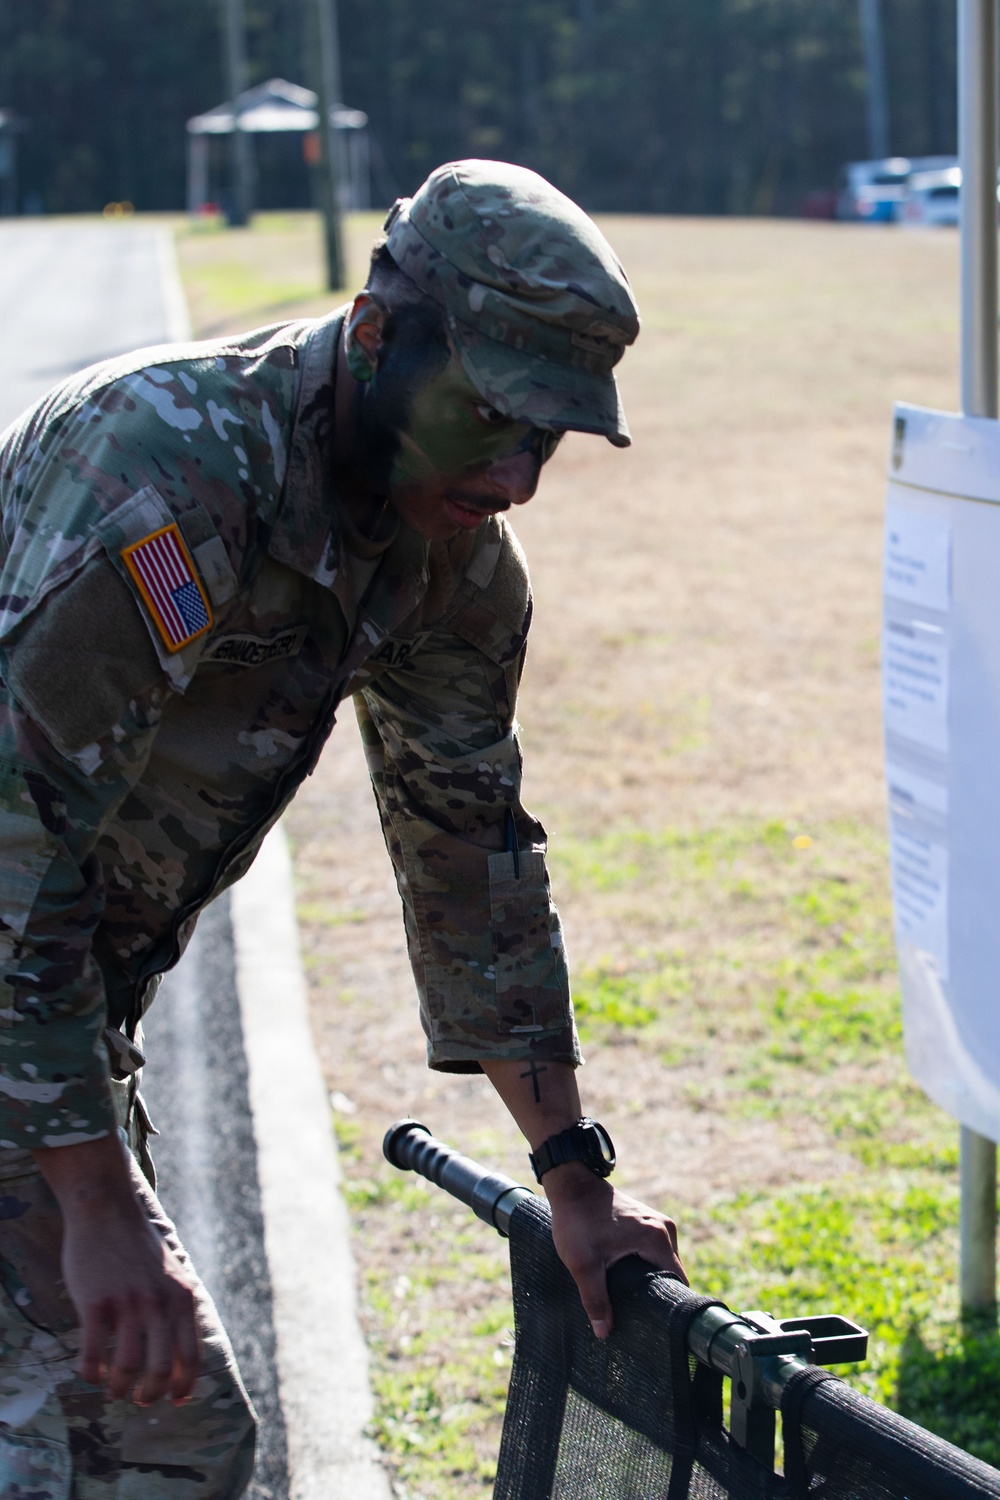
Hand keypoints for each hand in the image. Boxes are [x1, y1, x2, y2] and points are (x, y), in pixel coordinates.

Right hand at [32, 1135, 199, 1404]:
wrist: (107, 1209)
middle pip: (160, 1369)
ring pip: (127, 1367)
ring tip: (115, 1391)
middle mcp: (158, 1302)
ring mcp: (126, 1303)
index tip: (178, 1401)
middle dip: (152, 1394)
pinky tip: (91, 1374)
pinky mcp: (95, 1303)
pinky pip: (94, 1353)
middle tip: (142, 1401)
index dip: (185, 1385)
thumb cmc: (138, 1245)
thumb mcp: (173, 1272)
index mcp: (182, 1296)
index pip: (190, 1355)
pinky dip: (92, 1373)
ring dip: (120, 1389)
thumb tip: (183, 1348)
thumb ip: (179, 1306)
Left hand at [544, 1160, 686, 1338]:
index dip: (668, 1305)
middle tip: (638, 1315)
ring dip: (649, 1279)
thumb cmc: (577, 1221)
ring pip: (662, 1263)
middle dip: (656, 1294)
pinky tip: (627, 1277)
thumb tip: (604, 1333)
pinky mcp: (646, 1221)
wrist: (571, 1184)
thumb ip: (594, 1298)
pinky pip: (654, 1251)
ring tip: (631, 1298)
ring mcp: (657, 1222)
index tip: (656, 1323)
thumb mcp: (582, 1263)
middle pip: (671, 1274)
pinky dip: (644, 1265)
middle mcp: (664, 1229)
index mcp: (657, 1238)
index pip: (678, 1282)